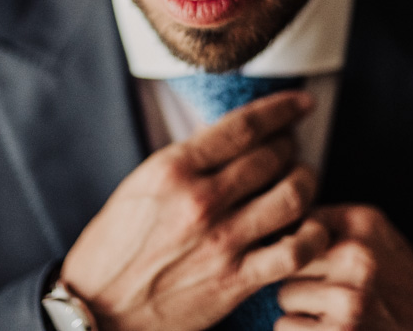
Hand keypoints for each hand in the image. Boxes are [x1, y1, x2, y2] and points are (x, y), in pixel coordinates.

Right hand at [59, 91, 329, 330]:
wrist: (99, 309)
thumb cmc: (117, 246)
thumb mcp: (142, 185)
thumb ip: (189, 161)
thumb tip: (237, 139)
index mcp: (172, 169)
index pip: (243, 126)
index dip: (282, 109)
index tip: (301, 103)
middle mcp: (200, 200)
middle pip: (273, 156)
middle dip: (290, 147)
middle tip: (290, 150)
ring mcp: (221, 241)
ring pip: (293, 196)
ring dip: (306, 183)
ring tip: (302, 182)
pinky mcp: (236, 280)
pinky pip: (296, 251)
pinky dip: (314, 235)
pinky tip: (311, 229)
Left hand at [277, 205, 412, 329]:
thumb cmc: (399, 280)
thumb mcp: (376, 231)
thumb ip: (329, 219)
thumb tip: (277, 226)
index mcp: (361, 227)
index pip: (297, 224)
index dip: (297, 242)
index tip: (305, 253)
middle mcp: (356, 260)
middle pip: (287, 260)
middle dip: (301, 275)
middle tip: (328, 287)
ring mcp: (348, 301)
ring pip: (284, 295)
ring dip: (300, 307)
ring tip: (331, 309)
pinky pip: (286, 326)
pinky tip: (328, 328)